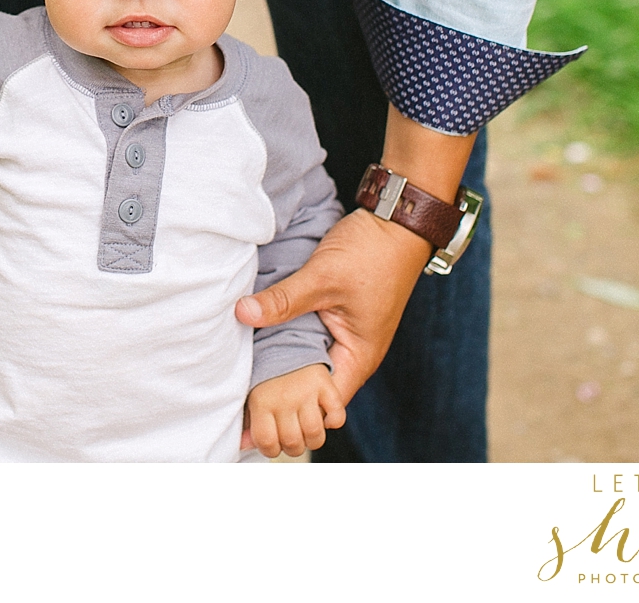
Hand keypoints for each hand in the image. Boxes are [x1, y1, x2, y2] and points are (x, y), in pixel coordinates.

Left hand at [235, 209, 428, 402]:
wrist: (397, 222)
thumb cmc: (373, 253)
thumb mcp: (324, 277)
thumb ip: (284, 299)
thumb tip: (243, 314)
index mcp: (359, 357)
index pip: (323, 403)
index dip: (291, 412)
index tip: (256, 415)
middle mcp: (354, 353)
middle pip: (313, 389)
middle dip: (281, 396)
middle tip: (241, 406)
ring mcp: (345, 336)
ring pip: (308, 363)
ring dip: (282, 368)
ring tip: (242, 382)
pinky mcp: (336, 319)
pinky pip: (308, 340)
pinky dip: (286, 343)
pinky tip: (257, 344)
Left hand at [242, 362, 344, 457]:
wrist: (287, 335)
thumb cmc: (266, 368)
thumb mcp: (250, 392)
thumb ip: (248, 418)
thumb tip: (243, 446)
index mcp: (261, 400)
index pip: (266, 442)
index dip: (270, 449)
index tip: (273, 443)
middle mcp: (284, 397)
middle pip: (293, 443)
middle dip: (293, 447)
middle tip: (291, 436)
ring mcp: (307, 391)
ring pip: (315, 434)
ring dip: (313, 438)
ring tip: (307, 430)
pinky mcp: (326, 383)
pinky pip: (337, 415)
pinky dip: (334, 421)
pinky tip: (325, 416)